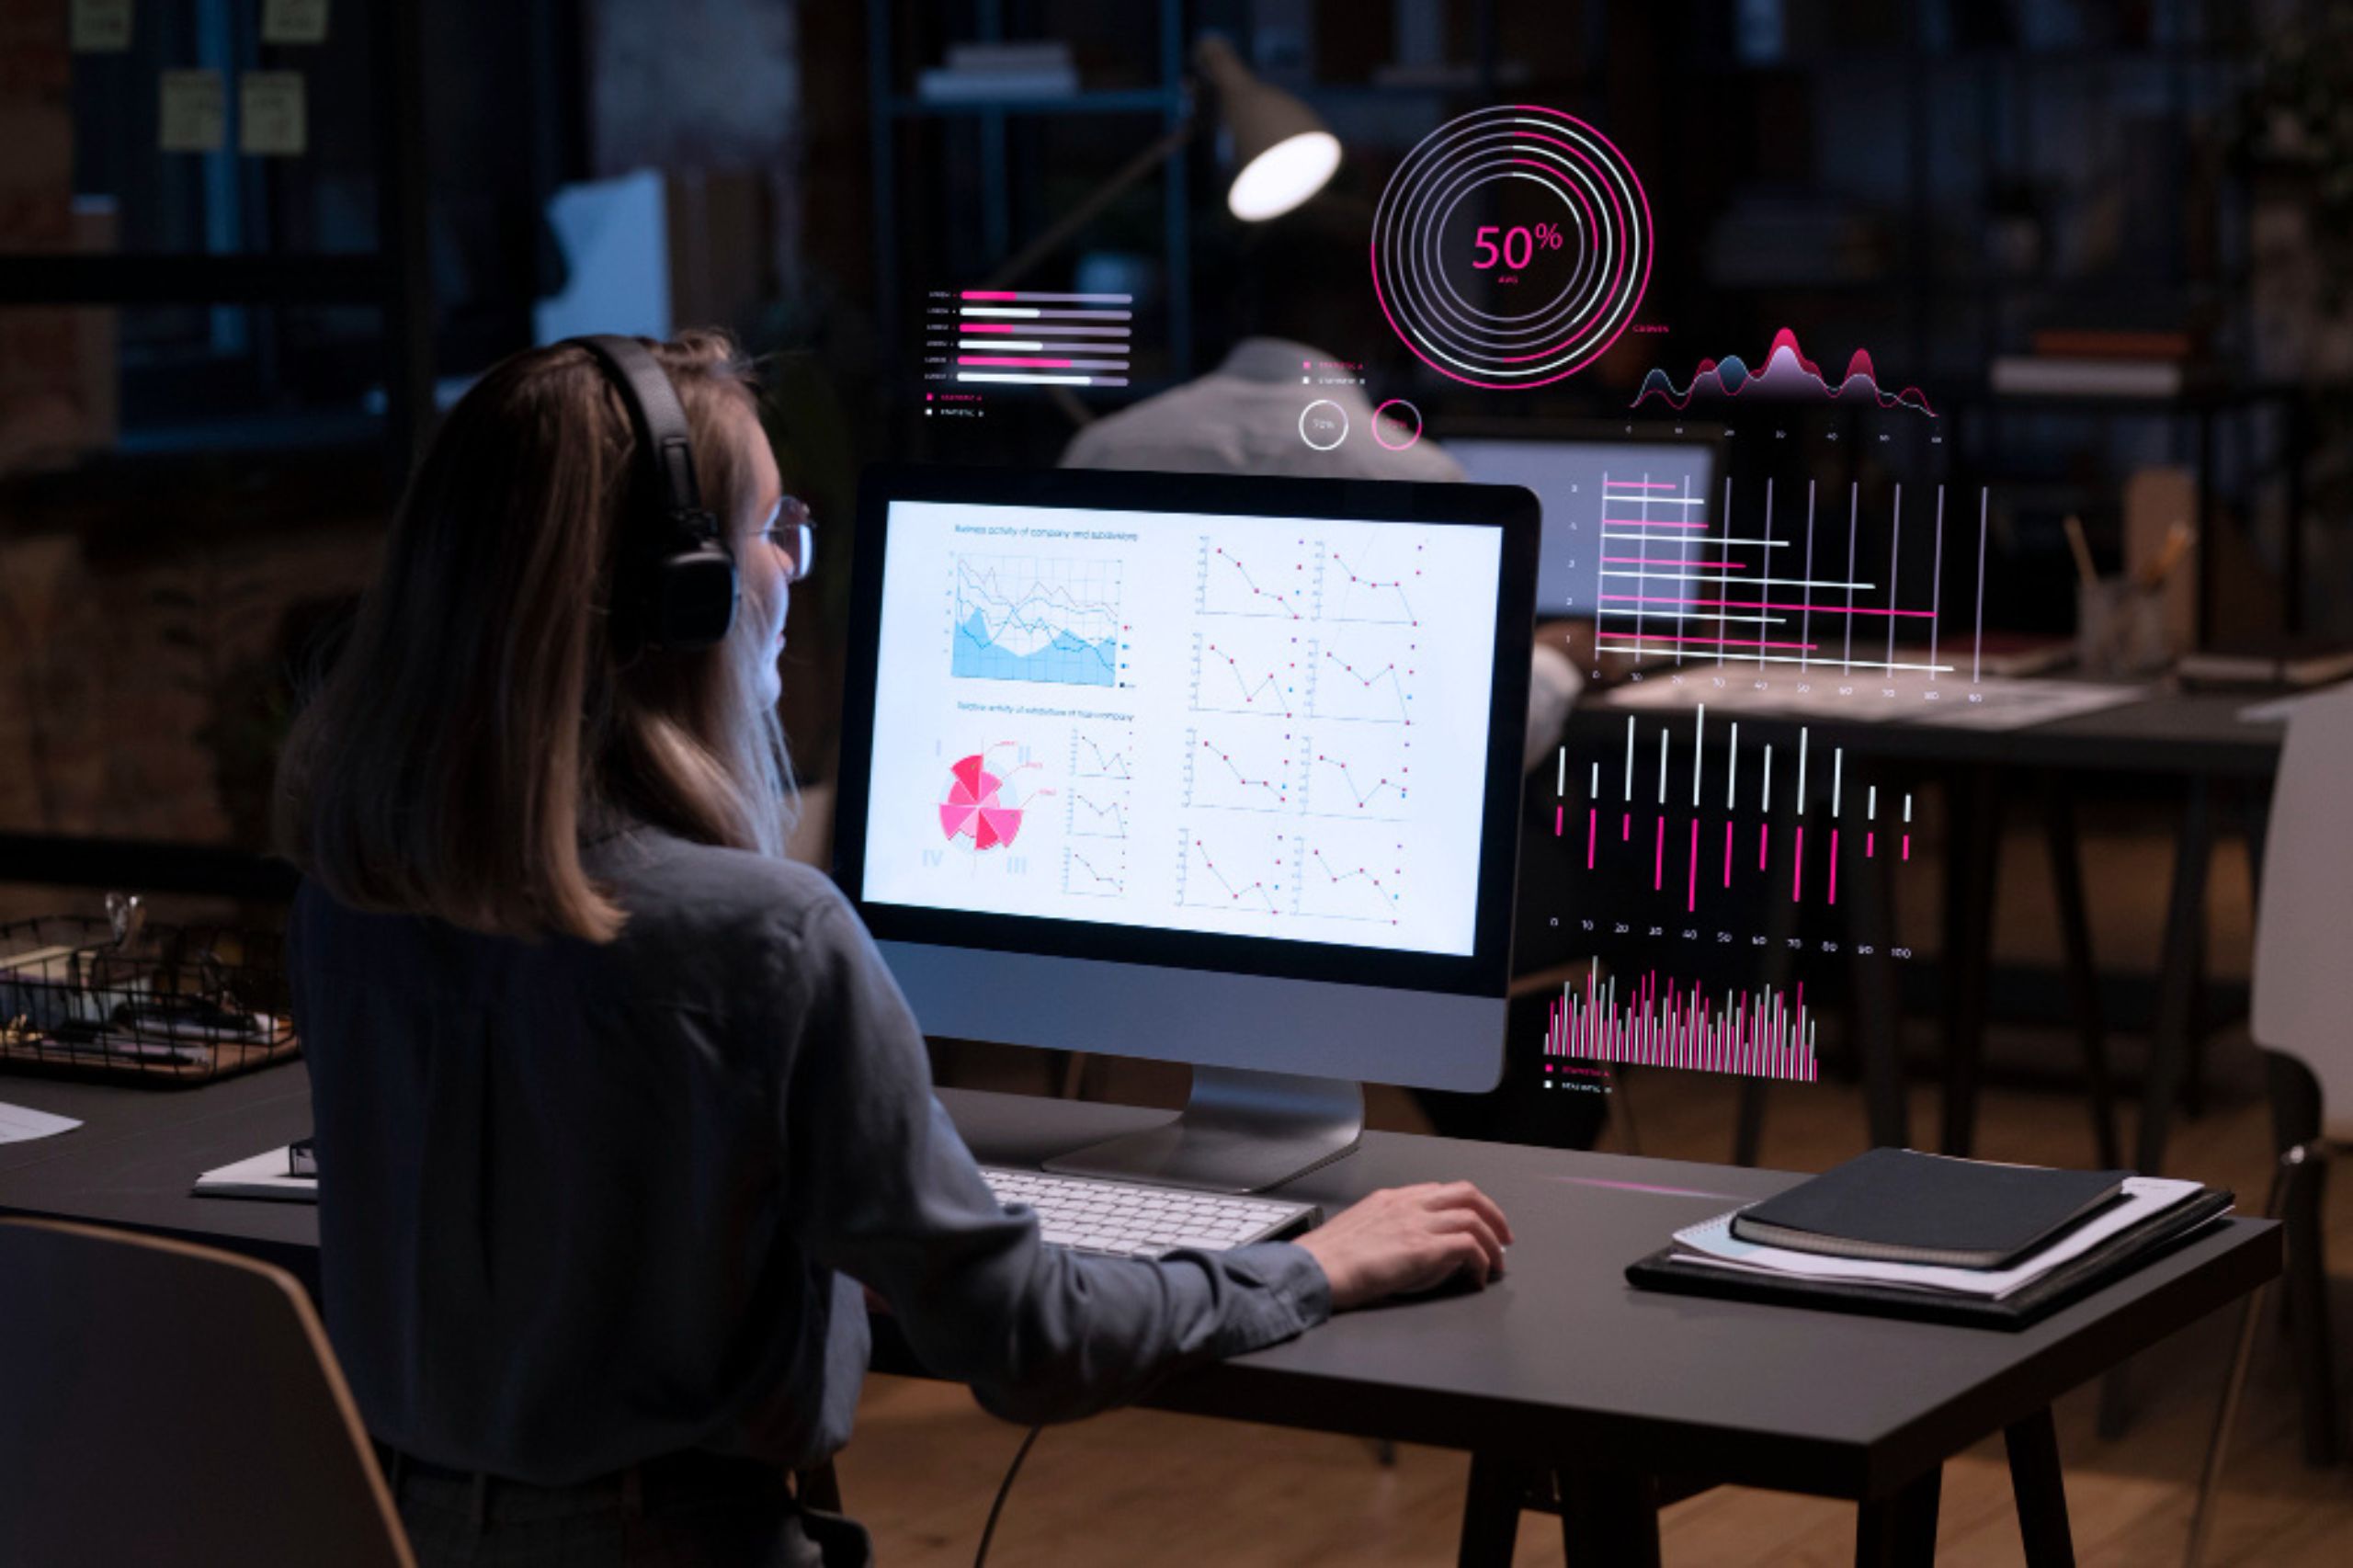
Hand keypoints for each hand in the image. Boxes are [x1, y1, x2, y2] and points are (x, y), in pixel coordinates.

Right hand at [1293, 1181, 1512, 1309]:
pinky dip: (1482, 1261)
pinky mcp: (1425, 1248)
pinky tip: (1478, 1277)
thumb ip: (1387, 1228)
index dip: (1466, 1207)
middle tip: (1503, 1237)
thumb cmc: (1328, 1259)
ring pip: (1475, 1218)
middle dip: (1492, 1214)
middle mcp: (1409, 1204)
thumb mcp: (1359, 1230)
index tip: (1476, 1224)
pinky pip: (1470, 1246)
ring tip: (1497, 1263)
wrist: (1316, 1268)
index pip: (1441, 1191)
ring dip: (1493, 1242)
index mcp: (1392, 1199)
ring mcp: (1418, 1223)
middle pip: (1467, 1193)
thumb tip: (1405, 1245)